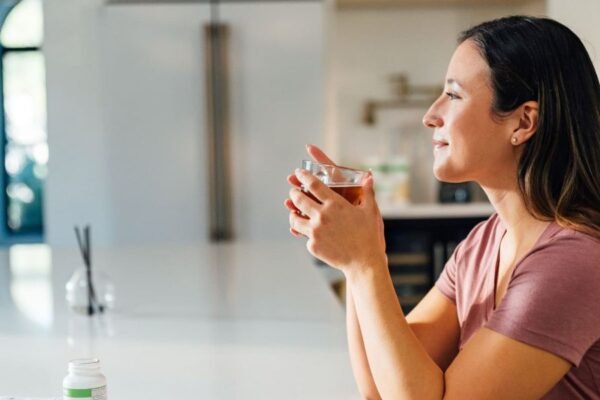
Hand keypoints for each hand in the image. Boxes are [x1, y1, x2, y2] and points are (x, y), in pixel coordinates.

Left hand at [285, 147, 386, 271]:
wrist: (363, 263)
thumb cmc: (369, 236)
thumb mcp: (370, 211)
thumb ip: (367, 192)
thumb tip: (369, 176)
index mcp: (335, 204)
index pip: (313, 184)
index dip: (304, 176)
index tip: (299, 172)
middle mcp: (322, 216)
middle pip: (299, 199)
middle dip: (294, 192)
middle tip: (294, 190)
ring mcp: (315, 231)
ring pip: (295, 218)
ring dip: (293, 212)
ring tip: (294, 211)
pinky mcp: (312, 245)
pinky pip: (304, 235)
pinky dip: (305, 232)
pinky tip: (308, 231)